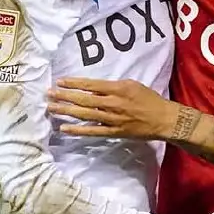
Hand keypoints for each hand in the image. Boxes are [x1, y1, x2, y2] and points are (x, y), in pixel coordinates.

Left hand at [48, 78, 179, 139]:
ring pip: (85, 114)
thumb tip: (94, 87)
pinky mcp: (114, 132)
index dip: (74, 83)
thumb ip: (113, 86)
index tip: (60, 81)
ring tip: (51, 108)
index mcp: (118, 88)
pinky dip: (78, 130)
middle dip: (64, 96)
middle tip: (49, 93)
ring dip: (66, 111)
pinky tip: (64, 128)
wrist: (164, 119)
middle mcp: (113, 103)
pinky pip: (92, 131)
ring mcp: (112, 119)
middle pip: (83, 99)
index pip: (91, 85)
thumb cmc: (150, 99)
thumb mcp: (132, 85)